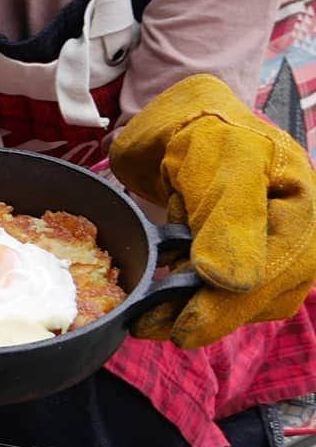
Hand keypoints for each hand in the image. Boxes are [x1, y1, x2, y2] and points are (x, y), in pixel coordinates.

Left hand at [110, 74, 315, 347]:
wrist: (184, 118)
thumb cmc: (210, 128)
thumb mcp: (224, 158)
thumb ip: (230, 215)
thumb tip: (230, 281)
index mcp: (305, 211)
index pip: (275, 271)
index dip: (228, 305)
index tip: (184, 328)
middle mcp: (297, 238)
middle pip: (257, 293)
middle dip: (202, 313)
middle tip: (150, 326)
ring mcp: (269, 250)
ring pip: (234, 295)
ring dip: (189, 306)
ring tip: (146, 315)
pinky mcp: (239, 257)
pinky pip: (217, 286)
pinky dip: (185, 291)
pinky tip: (157, 290)